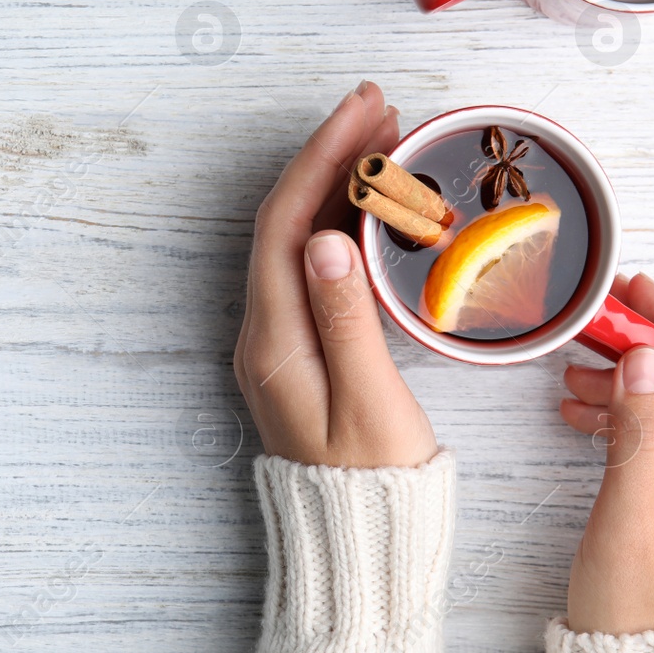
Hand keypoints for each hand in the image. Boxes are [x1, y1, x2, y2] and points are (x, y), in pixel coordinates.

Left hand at [233, 81, 436, 468]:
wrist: (357, 543)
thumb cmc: (373, 486)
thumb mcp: (370, 405)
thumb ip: (347, 321)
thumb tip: (327, 241)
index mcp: (274, 340)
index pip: (287, 224)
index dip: (322, 159)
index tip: (362, 113)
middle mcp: (265, 332)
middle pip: (289, 221)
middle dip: (330, 158)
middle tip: (381, 109)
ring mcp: (280, 340)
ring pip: (302, 240)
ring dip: (340, 187)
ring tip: (388, 141)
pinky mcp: (302, 349)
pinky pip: (316, 268)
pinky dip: (347, 226)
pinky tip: (378, 206)